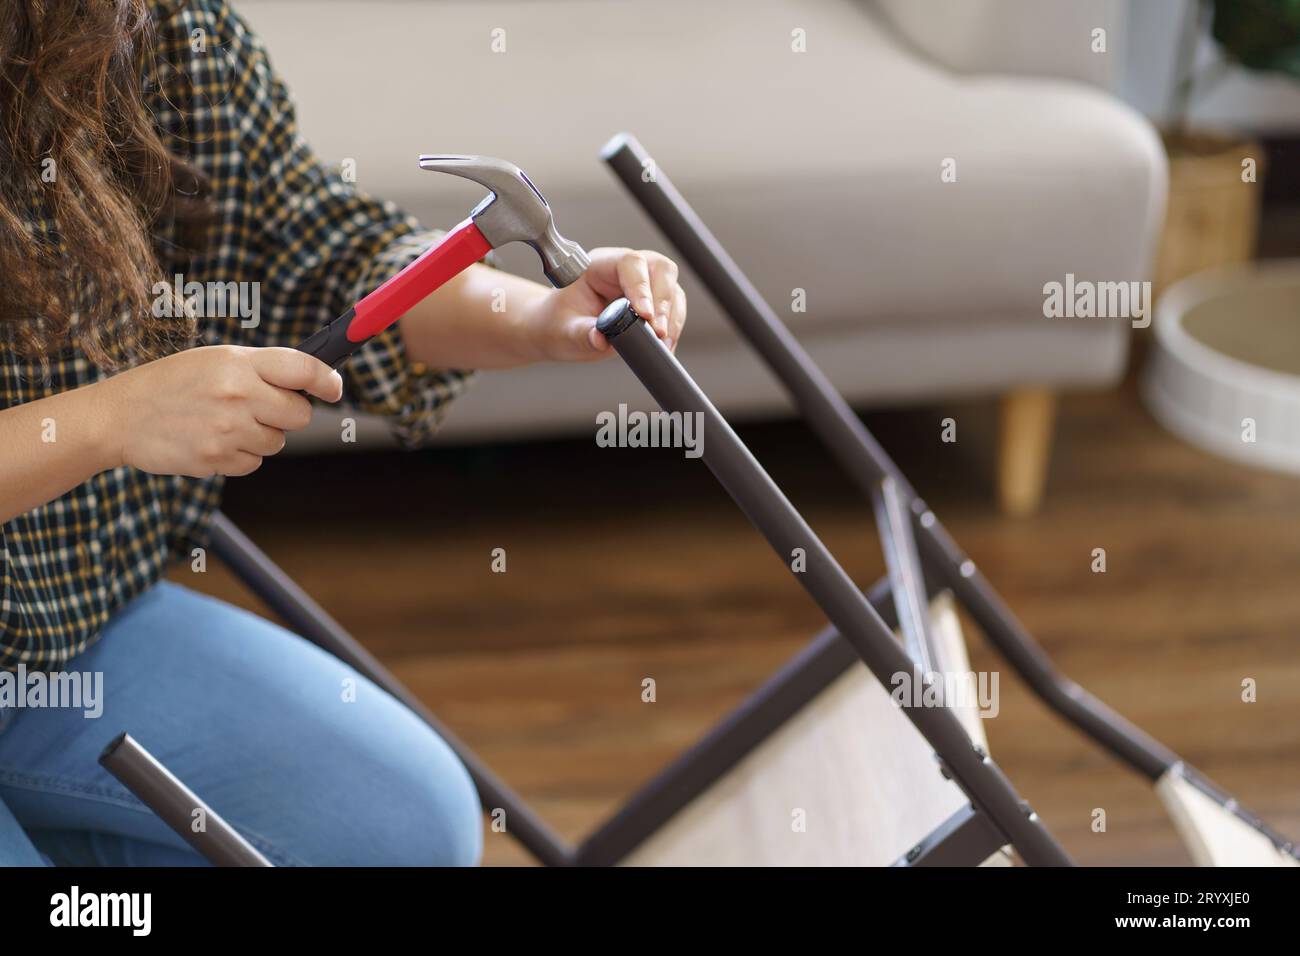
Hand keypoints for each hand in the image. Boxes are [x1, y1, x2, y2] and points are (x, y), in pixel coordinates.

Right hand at [104, 345, 342, 477]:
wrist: (118, 417)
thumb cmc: (172, 384)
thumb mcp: (215, 361)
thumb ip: (261, 369)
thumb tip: (313, 381)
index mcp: (237, 362)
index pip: (303, 368)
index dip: (327, 380)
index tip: (334, 388)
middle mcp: (237, 393)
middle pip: (300, 415)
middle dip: (287, 414)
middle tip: (261, 408)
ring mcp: (227, 429)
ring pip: (277, 442)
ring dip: (260, 436)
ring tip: (224, 423)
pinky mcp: (216, 459)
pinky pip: (253, 463)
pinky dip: (239, 457)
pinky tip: (212, 440)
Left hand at [521, 248, 686, 362]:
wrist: (560, 331)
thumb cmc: (557, 323)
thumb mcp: (564, 331)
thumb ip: (581, 334)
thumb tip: (600, 339)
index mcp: (599, 264)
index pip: (630, 263)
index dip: (641, 286)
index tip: (644, 315)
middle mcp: (625, 269)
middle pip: (661, 269)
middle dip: (664, 301)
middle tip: (658, 332)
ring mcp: (643, 284)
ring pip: (672, 289)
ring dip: (672, 317)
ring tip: (662, 343)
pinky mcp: (653, 302)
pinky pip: (673, 309)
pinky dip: (673, 328)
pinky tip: (665, 346)